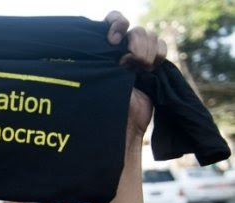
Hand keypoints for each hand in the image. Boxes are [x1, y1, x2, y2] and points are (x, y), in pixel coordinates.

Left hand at [104, 11, 166, 137]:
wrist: (125, 123)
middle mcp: (122, 50)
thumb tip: (114, 43)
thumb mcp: (99, 80)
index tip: (112, 41)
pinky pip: (161, 47)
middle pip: (135, 29)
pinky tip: (150, 69)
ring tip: (141, 69)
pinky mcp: (153, 65)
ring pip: (149, 36)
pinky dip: (159, 54)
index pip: (113, 20)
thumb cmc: (104, 105)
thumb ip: (105, 60)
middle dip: (135, 43)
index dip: (116, 23)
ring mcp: (138, 57)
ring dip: (148, 50)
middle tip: (129, 63)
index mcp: (106, 50)